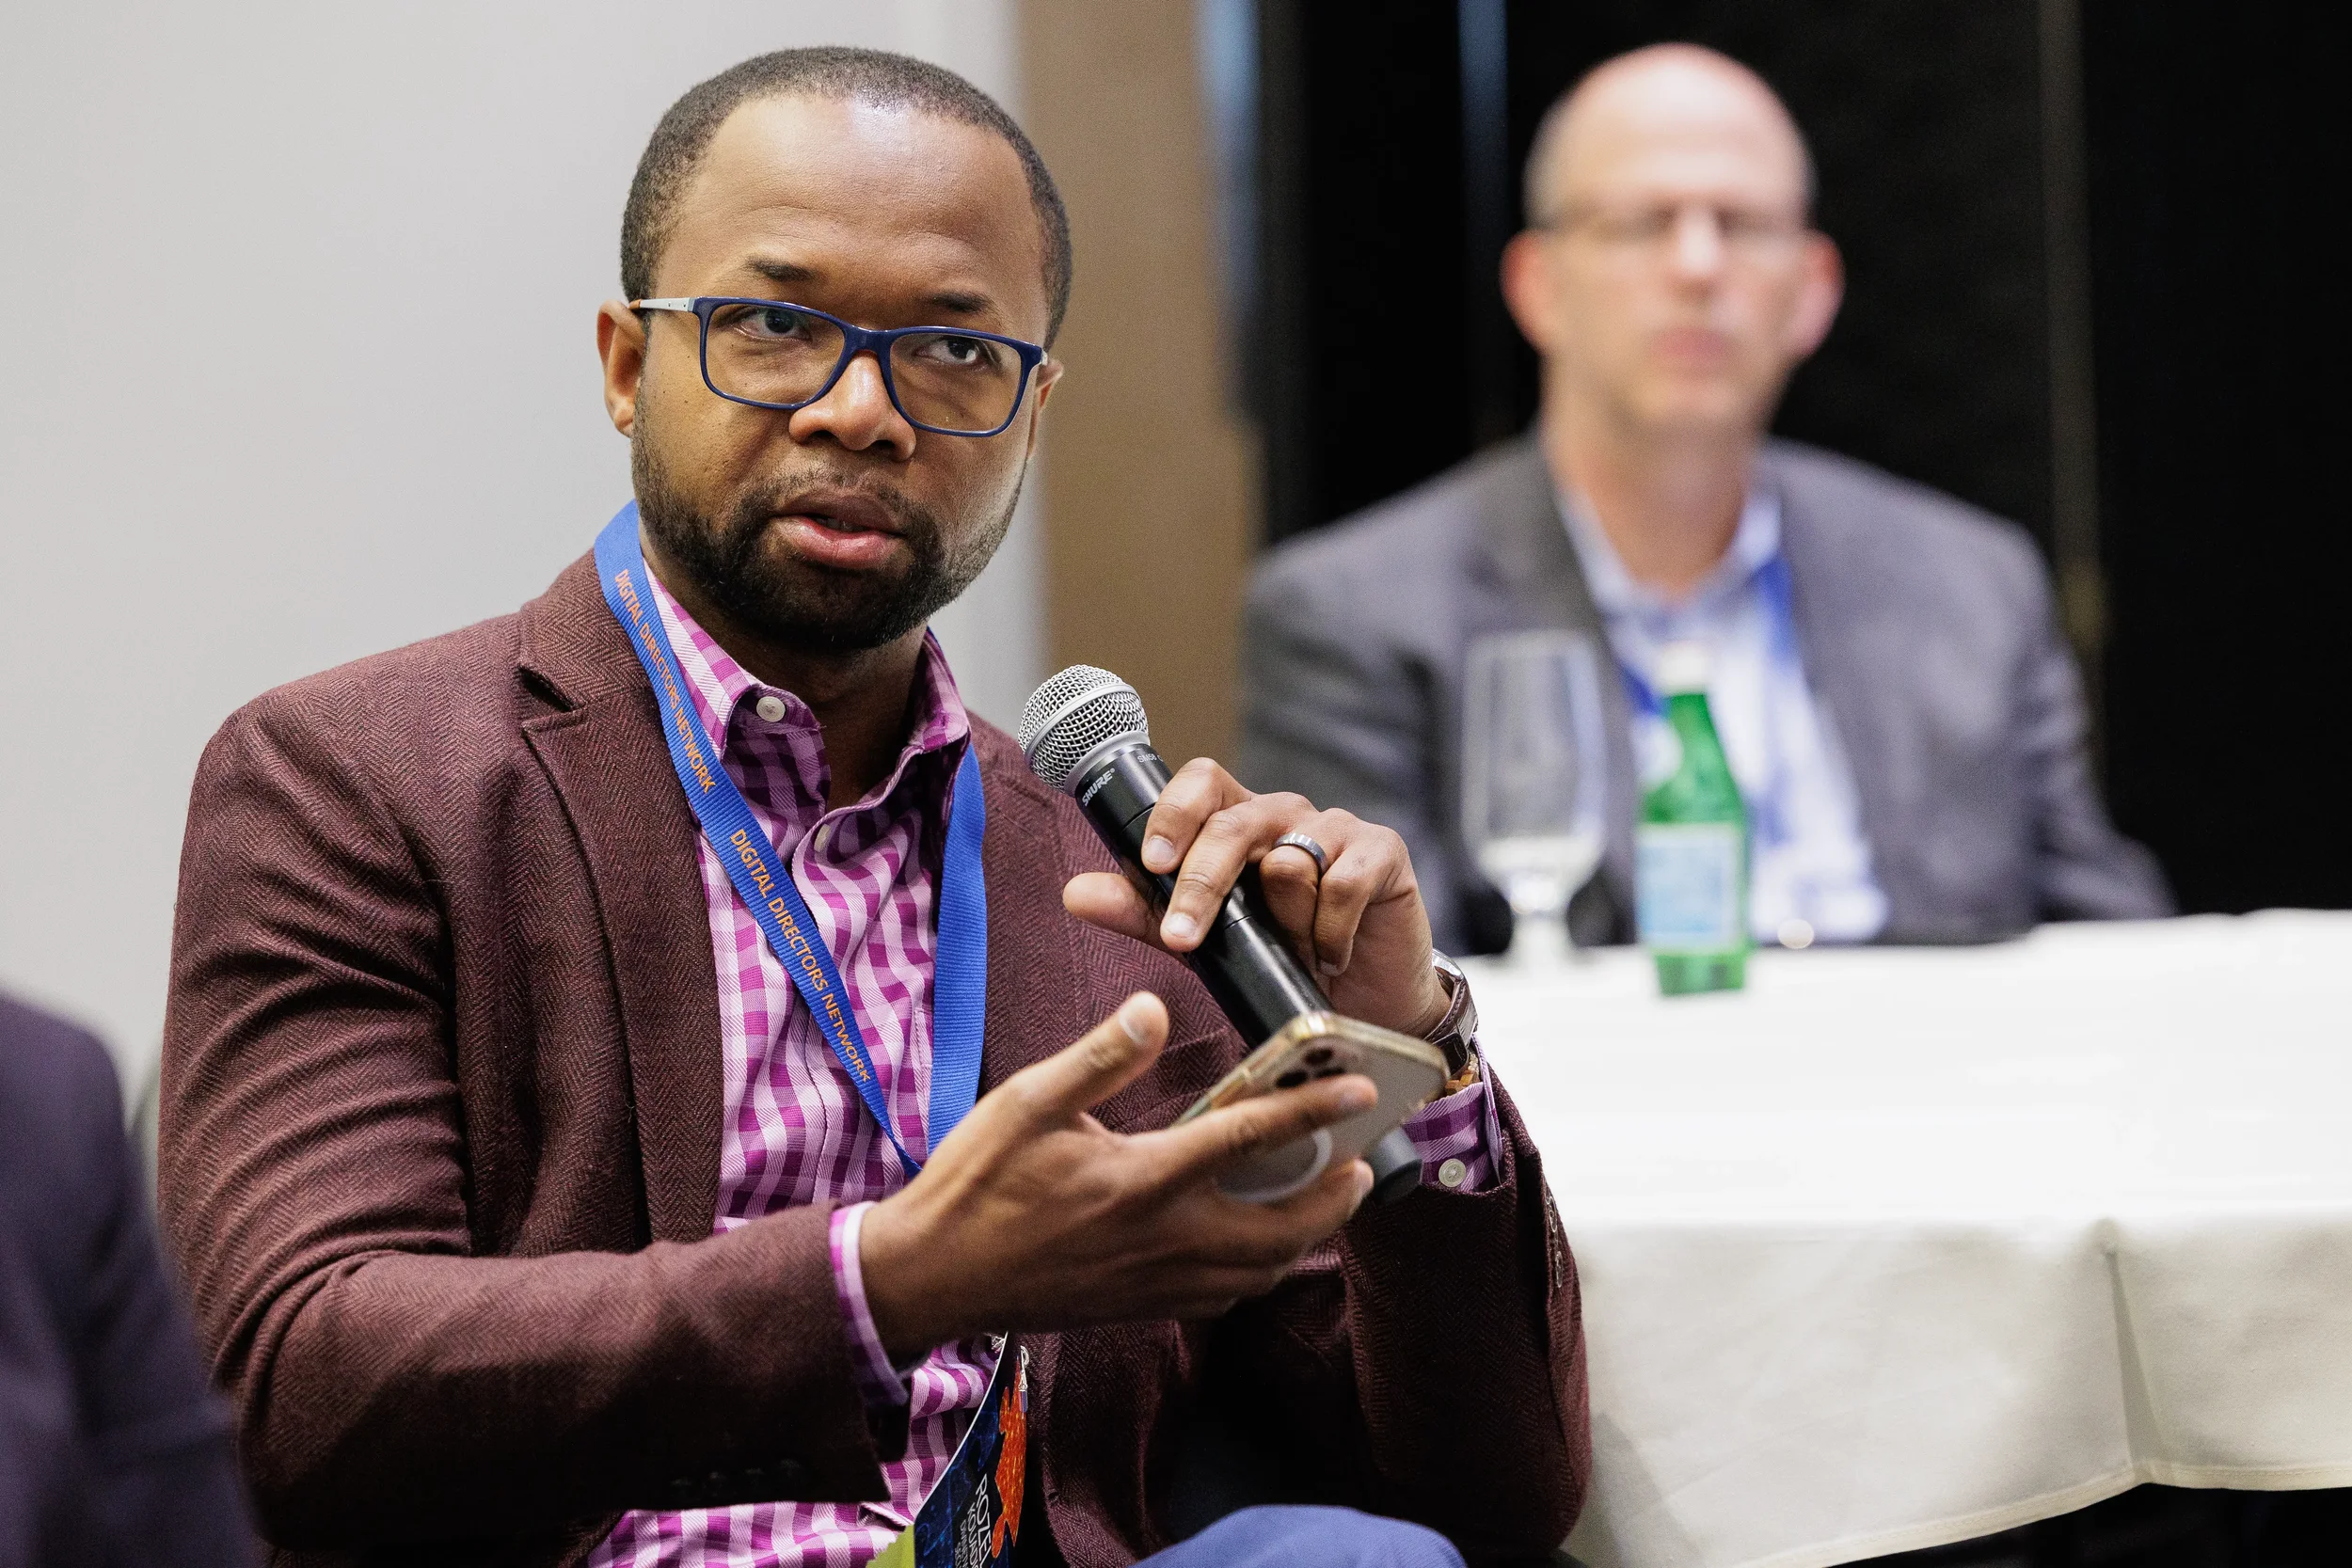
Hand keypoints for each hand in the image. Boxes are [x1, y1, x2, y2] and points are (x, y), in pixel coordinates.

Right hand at [858, 993, 1375, 1360]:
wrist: (930, 1275)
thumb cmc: (974, 1183)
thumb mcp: (1027, 1101)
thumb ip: (1098, 1057)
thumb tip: (1153, 1007)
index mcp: (1142, 1180)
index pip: (1251, 1138)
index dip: (1314, 1109)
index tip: (1361, 1088)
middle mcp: (1162, 1239)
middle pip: (1281, 1229)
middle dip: (1333, 1198)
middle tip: (1361, 1165)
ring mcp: (1153, 1282)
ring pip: (1258, 1272)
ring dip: (1303, 1239)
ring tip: (1321, 1202)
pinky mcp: (1137, 1307)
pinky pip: (1221, 1298)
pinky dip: (1255, 1273)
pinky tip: (1252, 1247)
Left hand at [1063, 759, 1450, 1038]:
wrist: (1367, 1005)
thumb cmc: (1284, 961)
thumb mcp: (1208, 943)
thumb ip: (1146, 914)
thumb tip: (1075, 894)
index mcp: (1238, 823)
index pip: (1202, 783)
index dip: (1174, 813)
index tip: (1151, 864)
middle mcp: (1285, 815)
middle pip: (1235, 823)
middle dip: (1203, 883)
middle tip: (1183, 937)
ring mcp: (1338, 829)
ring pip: (1290, 861)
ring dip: (1285, 926)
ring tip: (1296, 955)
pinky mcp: (1384, 851)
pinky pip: (1342, 885)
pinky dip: (1330, 933)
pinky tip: (1332, 958)